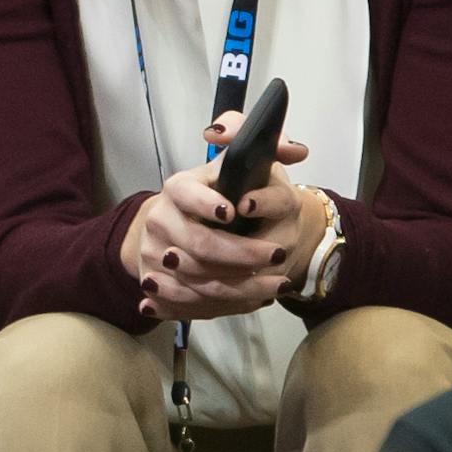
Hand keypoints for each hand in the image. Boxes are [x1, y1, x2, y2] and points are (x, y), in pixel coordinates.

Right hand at [120, 109, 321, 321]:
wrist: (175, 223)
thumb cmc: (215, 192)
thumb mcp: (238, 163)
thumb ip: (269, 146)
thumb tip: (296, 150)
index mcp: (178, 187)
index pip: (187, 194)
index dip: (208, 204)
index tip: (235, 211)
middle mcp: (161, 220)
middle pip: (200, 245)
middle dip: (242, 254)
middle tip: (279, 254)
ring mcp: (155, 254)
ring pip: (200, 281)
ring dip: (242, 287)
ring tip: (278, 284)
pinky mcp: (158, 284)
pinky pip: (192, 304)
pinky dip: (226, 306)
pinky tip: (255, 300)